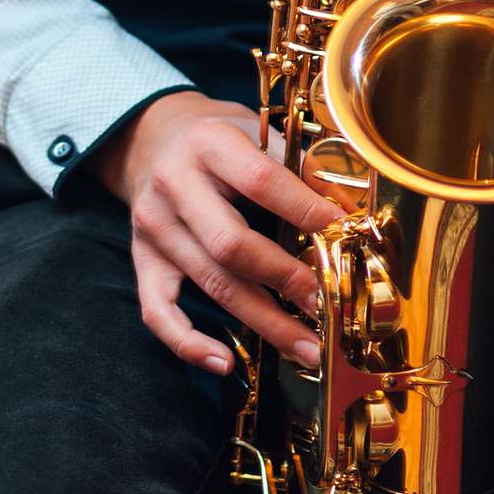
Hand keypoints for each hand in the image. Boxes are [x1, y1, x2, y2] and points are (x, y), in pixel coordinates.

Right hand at [92, 91, 341, 375]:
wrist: (152, 138)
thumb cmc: (219, 139)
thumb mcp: (255, 130)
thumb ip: (298, 165)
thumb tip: (350, 211)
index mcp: (208, 144)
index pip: (261, 182)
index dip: (306, 211)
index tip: (345, 236)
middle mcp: (173, 185)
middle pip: (232, 244)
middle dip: (288, 281)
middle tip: (330, 306)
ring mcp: (154, 227)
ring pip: (211, 284)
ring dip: (266, 323)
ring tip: (309, 348)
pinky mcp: (143, 260)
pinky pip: (158, 311)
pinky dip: (188, 343)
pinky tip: (223, 362)